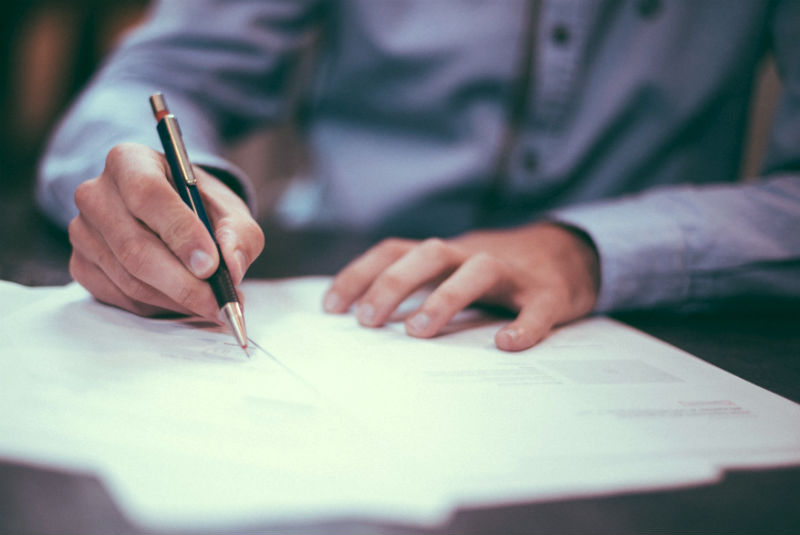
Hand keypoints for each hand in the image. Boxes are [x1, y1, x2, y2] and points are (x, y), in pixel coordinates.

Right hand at [69, 142, 263, 318]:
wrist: (172, 215)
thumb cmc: (200, 207)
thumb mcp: (230, 210)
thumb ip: (239, 234)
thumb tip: (232, 267)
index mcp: (129, 162)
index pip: (148, 195)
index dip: (181, 233)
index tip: (211, 265)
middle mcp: (96, 194)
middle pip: (135, 247)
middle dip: (184, 283)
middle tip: (219, 302)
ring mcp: (82, 232)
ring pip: (130, 279)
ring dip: (177, 299)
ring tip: (212, 304)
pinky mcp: (81, 265)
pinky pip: (121, 297)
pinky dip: (159, 306)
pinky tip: (184, 301)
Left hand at [323, 223, 599, 350]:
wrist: (569, 253)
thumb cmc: (496, 272)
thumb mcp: (452, 270)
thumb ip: (418, 286)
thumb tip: (364, 320)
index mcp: (445, 254)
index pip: (394, 251)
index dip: (360, 274)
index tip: (331, 308)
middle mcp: (473, 255)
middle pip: (429, 254)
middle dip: (394, 284)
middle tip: (368, 321)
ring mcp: (512, 273)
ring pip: (478, 271)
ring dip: (445, 298)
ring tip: (418, 332)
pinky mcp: (549, 293)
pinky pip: (537, 308)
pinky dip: (523, 325)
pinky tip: (506, 344)